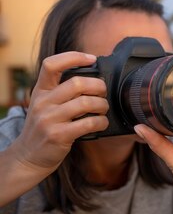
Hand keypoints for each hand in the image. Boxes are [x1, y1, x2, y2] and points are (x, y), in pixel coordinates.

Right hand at [12, 52, 108, 174]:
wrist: (28, 156)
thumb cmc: (44, 127)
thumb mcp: (45, 105)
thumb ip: (62, 92)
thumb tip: (94, 78)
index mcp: (40, 91)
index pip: (51, 64)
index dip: (73, 57)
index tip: (92, 59)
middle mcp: (43, 102)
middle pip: (77, 83)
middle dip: (98, 86)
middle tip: (103, 93)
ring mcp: (49, 119)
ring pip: (85, 103)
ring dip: (102, 105)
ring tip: (103, 109)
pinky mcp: (59, 136)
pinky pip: (88, 123)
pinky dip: (101, 122)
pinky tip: (101, 123)